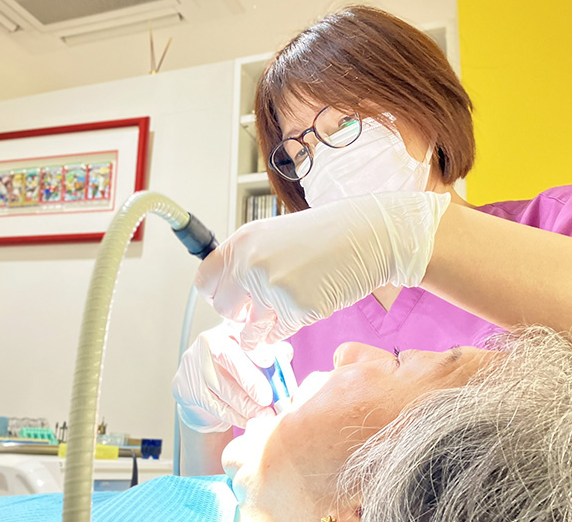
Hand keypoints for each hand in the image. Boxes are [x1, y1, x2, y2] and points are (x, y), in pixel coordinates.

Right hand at [172, 320, 292, 431]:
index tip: (270, 361)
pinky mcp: (186, 388)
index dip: (255, 347)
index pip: (241, 332)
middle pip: (227, 357)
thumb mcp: (255, 356)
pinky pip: (213, 404)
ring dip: (245, 403)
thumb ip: (272, 353)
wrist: (202, 388)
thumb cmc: (237, 369)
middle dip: (249, 378)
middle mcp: (209, 341)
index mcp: (229, 327)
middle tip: (267, 397)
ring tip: (264, 414)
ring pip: (220, 385)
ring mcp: (194, 364)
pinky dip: (234, 415)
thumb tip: (286, 353)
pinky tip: (249, 420)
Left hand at [196, 191, 450, 347]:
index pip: (204, 282)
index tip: (232, 297)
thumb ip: (247, 261)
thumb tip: (227, 299)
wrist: (367, 236)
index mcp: (242, 241)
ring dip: (260, 331)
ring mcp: (273, 288)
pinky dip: (285, 330)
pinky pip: (276, 336)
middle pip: (223, 309)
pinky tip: (302, 309)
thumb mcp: (274, 236)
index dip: (218, 294)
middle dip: (239, 315)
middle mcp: (251, 263)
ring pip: (247, 331)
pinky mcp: (297, 309)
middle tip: (260, 308)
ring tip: (279, 315)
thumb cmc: (324, 236)